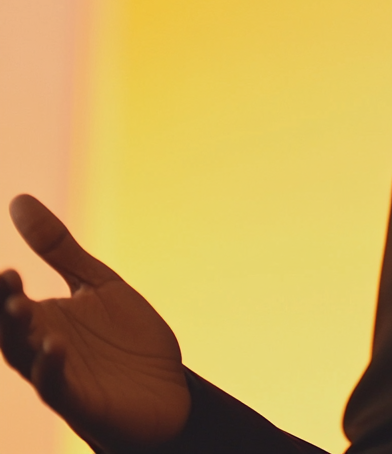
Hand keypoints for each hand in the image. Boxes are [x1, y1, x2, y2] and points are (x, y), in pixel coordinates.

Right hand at [0, 195, 189, 450]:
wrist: (166, 390)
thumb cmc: (125, 340)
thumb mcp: (96, 283)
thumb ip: (58, 248)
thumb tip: (18, 199)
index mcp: (43, 319)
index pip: (10, 299)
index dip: (3, 286)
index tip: (5, 265)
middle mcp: (43, 348)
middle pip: (12, 328)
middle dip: (6, 306)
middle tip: (7, 278)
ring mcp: (61, 376)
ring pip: (27, 358)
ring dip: (22, 335)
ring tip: (21, 306)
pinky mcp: (81, 402)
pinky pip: (57, 387)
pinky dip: (52, 368)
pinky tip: (55, 345)